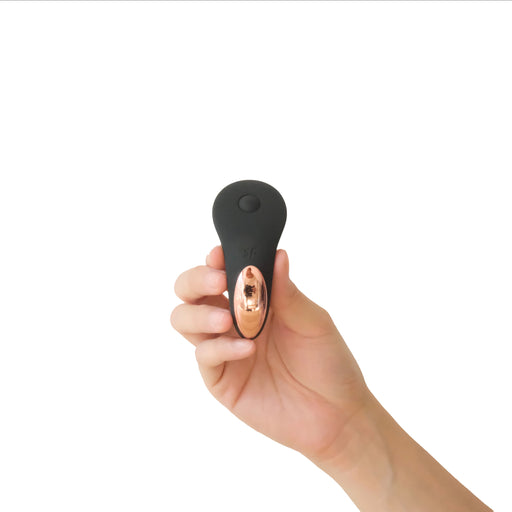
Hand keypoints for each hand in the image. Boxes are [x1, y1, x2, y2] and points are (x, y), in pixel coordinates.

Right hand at [171, 245, 367, 463]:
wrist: (336, 414)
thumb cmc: (328, 362)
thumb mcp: (313, 321)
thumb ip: (287, 292)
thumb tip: (277, 254)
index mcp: (255, 301)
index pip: (222, 271)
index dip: (215, 260)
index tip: (221, 255)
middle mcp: (233, 321)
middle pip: (190, 292)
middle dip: (195, 281)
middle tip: (216, 281)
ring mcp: (224, 350)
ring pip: (184, 320)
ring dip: (200, 314)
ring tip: (226, 320)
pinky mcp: (220, 380)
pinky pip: (205, 356)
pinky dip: (221, 348)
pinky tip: (247, 349)